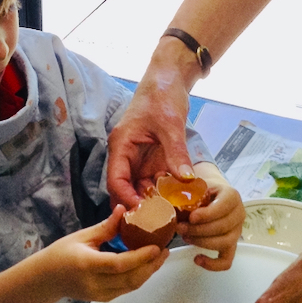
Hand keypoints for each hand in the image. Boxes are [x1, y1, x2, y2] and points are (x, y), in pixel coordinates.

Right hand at [40, 205, 169, 301]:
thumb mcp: (82, 236)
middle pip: (130, 278)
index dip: (140, 257)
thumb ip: (106, 227)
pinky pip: (126, 289)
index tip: (157, 247)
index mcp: (87, 264)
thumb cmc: (61, 253)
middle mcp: (95, 283)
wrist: (47, 279)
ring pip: (131, 286)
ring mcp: (100, 294)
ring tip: (160, 257)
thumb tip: (124, 209)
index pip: (119, 264)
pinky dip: (139, 277)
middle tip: (165, 250)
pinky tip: (146, 266)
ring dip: (148, 272)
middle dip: (151, 266)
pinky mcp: (103, 299)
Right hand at [108, 64, 193, 209]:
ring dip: (154, 202)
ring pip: (141, 188)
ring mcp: (140, 159)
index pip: (116, 180)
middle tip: (156, 222)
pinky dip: (165, 192)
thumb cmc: (162, 95)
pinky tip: (178, 202)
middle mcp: (127, 156)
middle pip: (126, 189)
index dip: (126, 198)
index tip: (142, 213)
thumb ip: (176, 152)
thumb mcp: (170, 124)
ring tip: (170, 216)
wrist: (170, 79)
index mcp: (121, 146)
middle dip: (139, 206)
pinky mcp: (153, 159)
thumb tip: (185, 179)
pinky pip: (156, 181)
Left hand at [178, 163, 243, 270]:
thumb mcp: (194, 184)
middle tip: (179, 228)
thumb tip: (162, 185)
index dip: (208, 214)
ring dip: (202, 243)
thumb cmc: (200, 189)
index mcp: (231, 195)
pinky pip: (227, 260)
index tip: (191, 217)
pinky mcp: (231, 245)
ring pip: (224, 243)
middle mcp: (239, 214)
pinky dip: (213, 264)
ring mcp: (236, 231)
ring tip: (185, 237)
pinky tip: (197, 258)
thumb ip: (183, 186)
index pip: (224, 207)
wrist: (210, 194)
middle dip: (199, 230)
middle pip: (223, 227)